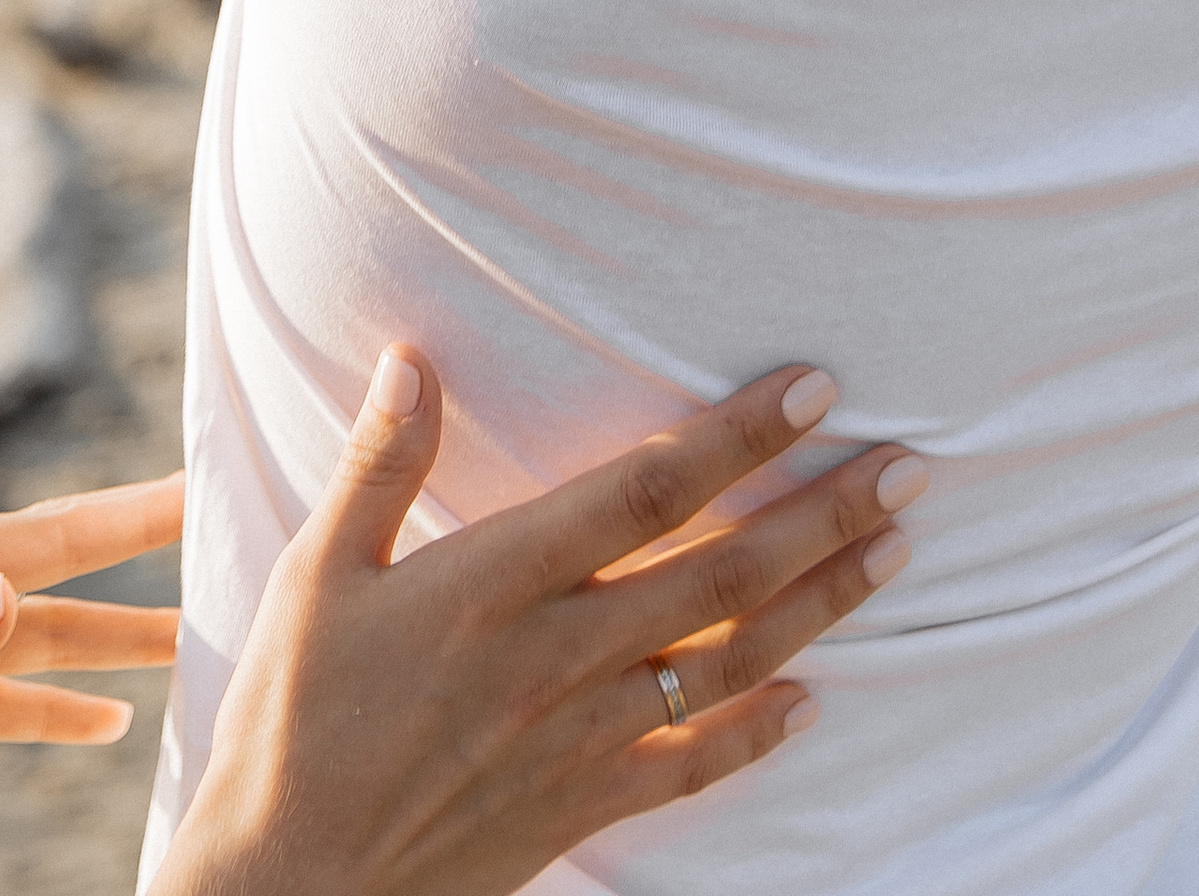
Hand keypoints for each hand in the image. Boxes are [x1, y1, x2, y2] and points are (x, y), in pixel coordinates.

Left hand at [0, 472, 180, 823]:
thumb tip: (10, 600)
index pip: (43, 535)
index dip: (124, 514)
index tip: (201, 485)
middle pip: (56, 580)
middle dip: (141, 565)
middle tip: (232, 551)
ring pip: (36, 643)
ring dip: (110, 646)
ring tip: (194, 651)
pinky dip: (51, 711)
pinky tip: (103, 726)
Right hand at [151, 354, 918, 895]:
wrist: (289, 879)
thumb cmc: (291, 715)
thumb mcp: (315, 573)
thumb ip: (380, 465)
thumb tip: (412, 356)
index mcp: (492, 582)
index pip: (641, 493)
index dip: (732, 439)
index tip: (810, 390)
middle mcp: (555, 656)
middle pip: (718, 574)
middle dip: (820, 516)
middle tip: (909, 469)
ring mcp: (578, 738)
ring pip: (729, 661)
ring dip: (821, 606)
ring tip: (892, 555)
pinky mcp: (581, 806)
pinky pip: (694, 766)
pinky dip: (761, 732)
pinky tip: (814, 701)